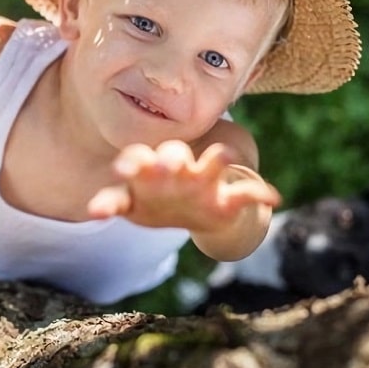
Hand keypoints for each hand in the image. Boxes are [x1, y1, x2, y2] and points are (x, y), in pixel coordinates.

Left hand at [87, 140, 280, 231]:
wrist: (197, 213)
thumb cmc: (154, 200)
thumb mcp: (132, 203)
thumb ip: (111, 203)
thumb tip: (94, 211)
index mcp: (149, 166)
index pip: (138, 157)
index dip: (132, 163)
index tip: (122, 171)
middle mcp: (177, 166)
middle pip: (174, 154)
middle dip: (170, 159)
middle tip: (168, 164)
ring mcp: (205, 179)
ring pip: (213, 162)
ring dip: (217, 159)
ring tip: (224, 157)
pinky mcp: (229, 196)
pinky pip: (248, 190)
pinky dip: (262, 193)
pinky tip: (273, 198)